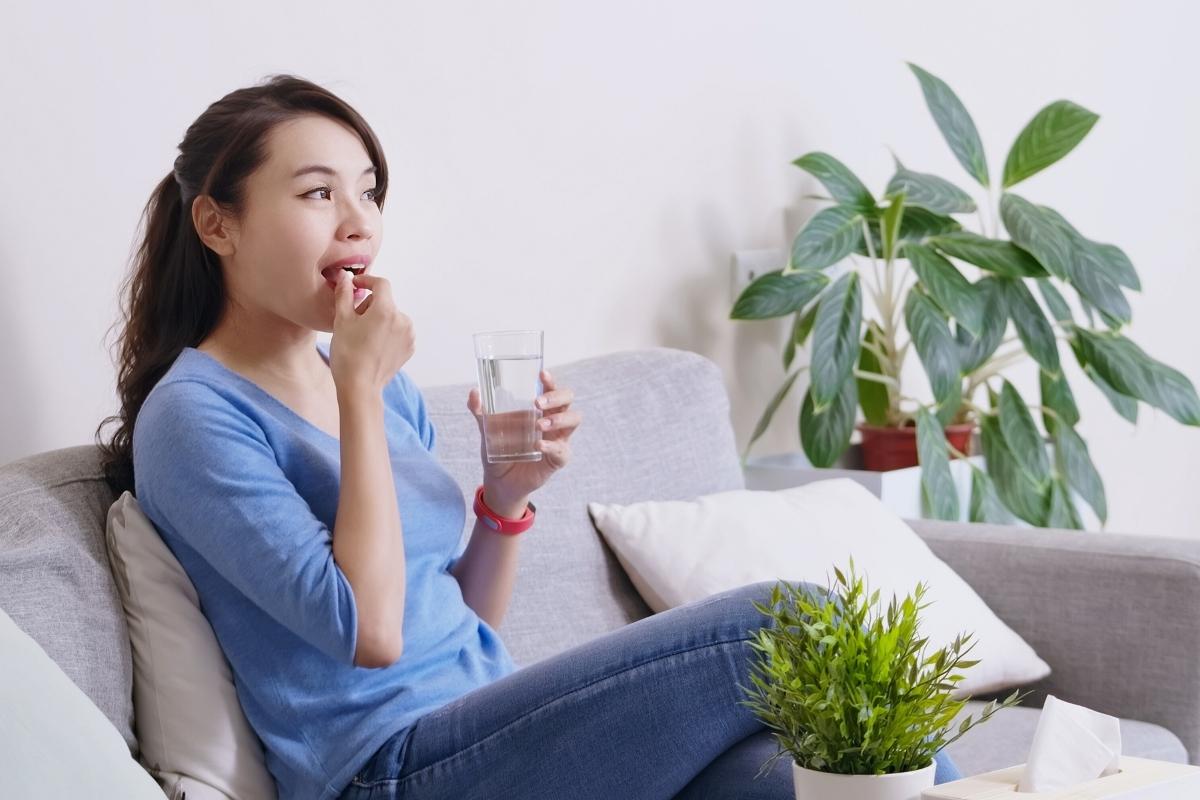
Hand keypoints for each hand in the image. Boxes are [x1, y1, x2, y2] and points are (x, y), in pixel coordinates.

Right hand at [329, 271, 413, 396]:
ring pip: (391, 317)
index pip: (381, 284)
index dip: (367, 281)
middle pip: (385, 302)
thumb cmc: (348, 353)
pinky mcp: (410, 347)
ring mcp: (409, 335)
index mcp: (387, 310)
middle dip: (369, 306)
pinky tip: (374, 346)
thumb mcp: (342, 320)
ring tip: (363, 337)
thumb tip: (344, 276)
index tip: (355, 285)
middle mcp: (403, 320)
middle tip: (353, 322)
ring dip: (379, 320)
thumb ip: (344, 294)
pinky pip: (398, 331)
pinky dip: (387, 333)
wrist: (360, 386)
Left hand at [467, 369, 580, 515]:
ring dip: (558, 419)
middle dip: (556, 397)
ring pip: (573, 420)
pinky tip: (538, 444)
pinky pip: (562, 449)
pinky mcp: (558, 458)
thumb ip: (480, 412)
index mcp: (540, 409)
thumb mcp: (487, 429)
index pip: (552, 389)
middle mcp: (553, 420)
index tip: (542, 374)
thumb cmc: (499, 450)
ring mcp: (558, 438)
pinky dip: (551, 445)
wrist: (500, 481)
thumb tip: (474, 392)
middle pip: (568, 400)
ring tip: (540, 424)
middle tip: (538, 403)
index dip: (550, 381)